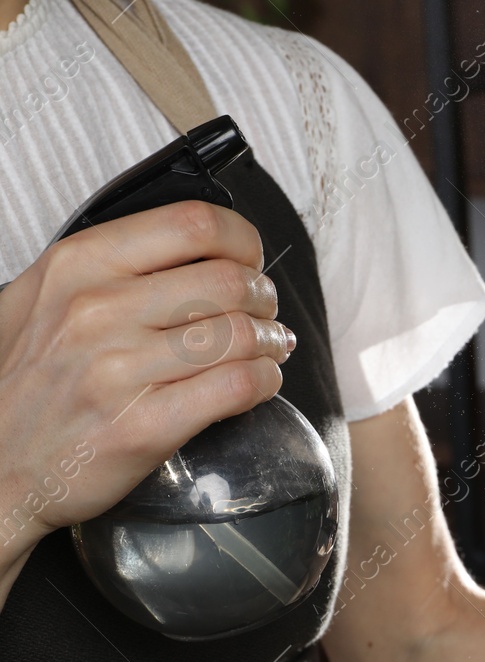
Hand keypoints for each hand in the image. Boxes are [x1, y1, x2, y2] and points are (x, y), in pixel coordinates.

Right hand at [0, 202, 291, 571]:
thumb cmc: (24, 383)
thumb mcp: (43, 298)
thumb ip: (112, 265)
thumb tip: (199, 247)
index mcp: (77, 266)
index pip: (192, 224)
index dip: (240, 240)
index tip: (249, 259)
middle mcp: (97, 311)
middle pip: (229, 281)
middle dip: (263, 296)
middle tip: (265, 311)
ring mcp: (120, 370)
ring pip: (241, 334)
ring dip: (272, 341)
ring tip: (270, 348)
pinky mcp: (145, 426)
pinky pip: (238, 387)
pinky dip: (265, 380)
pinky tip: (259, 382)